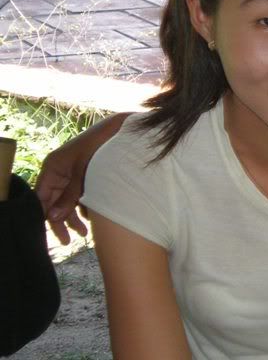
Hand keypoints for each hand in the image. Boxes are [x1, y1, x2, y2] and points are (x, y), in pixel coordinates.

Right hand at [35, 112, 127, 244]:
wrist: (121, 130)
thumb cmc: (99, 146)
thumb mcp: (84, 172)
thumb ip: (69, 195)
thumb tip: (53, 218)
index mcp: (52, 167)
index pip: (40, 197)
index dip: (45, 216)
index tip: (55, 234)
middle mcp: (59, 172)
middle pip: (53, 202)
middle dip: (61, 221)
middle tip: (68, 241)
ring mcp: (71, 174)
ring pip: (67, 201)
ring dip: (73, 217)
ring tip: (84, 233)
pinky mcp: (84, 175)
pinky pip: (78, 195)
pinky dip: (84, 207)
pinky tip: (92, 217)